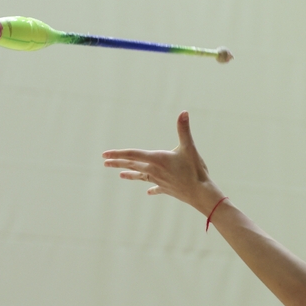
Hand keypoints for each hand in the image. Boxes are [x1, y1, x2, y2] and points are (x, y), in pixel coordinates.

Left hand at [103, 111, 224, 214]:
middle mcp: (154, 170)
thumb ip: (184, 130)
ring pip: (141, 176)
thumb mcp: (189, 147)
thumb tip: (183, 112)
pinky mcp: (167, 188)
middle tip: (105, 162)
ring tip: (120, 175)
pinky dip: (152, 188)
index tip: (105, 155)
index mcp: (156, 159)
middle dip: (118, 163)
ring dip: (130, 174)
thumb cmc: (194, 170)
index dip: (118, 153)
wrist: (200, 193)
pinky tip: (148, 191)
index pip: (132, 154)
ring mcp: (159, 180)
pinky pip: (156, 187)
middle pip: (133, 165)